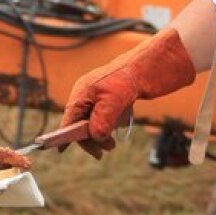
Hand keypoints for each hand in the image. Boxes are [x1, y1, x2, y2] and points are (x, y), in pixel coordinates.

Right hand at [60, 28, 195, 159]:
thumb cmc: (131, 76)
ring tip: (113, 144)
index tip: (61, 150)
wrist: (154, 63)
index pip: (69, 119)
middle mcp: (89, 95)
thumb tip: (95, 138)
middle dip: (90, 139)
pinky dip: (112, 125)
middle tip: (105, 150)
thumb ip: (101, 120)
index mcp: (83, 92)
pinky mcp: (115, 99)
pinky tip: (122, 122)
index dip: (65, 135)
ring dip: (102, 135)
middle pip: (81, 123)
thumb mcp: (114, 100)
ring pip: (95, 122)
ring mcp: (102, 97)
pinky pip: (107, 117)